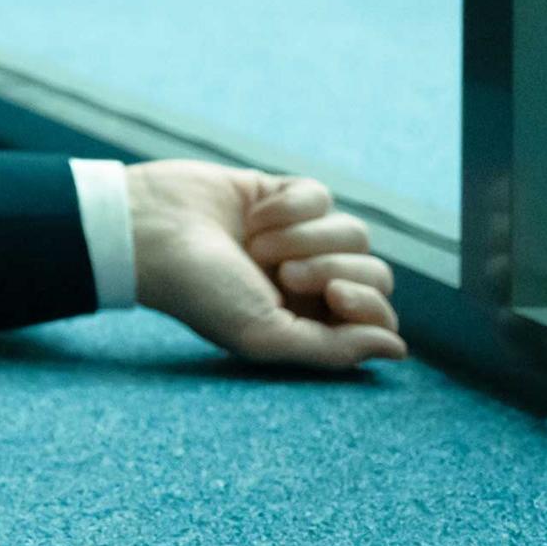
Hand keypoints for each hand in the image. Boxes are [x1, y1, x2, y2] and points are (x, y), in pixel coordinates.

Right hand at [129, 160, 407, 369]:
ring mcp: (300, 237)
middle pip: (374, 271)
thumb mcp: (263, 334)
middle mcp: (311, 282)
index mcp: (309, 322)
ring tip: (258, 243)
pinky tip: (254, 215)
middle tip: (284, 272)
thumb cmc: (198, 291)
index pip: (377, 315)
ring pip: (353, 231)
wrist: (147, 231)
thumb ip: (333, 349)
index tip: (333, 295)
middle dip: (332, 267)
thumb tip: (400, 349)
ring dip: (306, 236)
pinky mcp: (283, 196)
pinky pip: (321, 196)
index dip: (369, 303)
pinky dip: (290, 206)